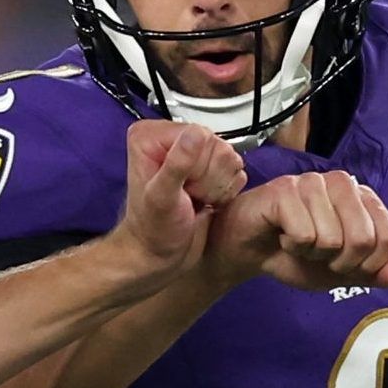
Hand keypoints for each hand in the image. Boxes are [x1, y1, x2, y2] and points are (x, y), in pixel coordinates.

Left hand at [114, 120, 246, 279]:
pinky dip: (226, 190)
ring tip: (196, 200)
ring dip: (218, 186)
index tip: (183, 189)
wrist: (159, 254)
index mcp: (152, 136)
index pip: (200, 135)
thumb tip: (196, 133)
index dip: (198, 167)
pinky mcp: (208, 167)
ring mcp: (192, 152)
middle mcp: (172, 139)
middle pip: (217, 146)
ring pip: (230, 158)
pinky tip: (206, 201)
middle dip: (208, 179)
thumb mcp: (162, 198)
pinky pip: (235, 170)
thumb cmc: (153, 230)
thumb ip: (177, 164)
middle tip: (189, 197)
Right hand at [205, 170, 387, 290]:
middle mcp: (342, 183)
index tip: (343, 266)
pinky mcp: (285, 189)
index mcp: (362, 199)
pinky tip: (281, 234)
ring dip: (311, 254)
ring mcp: (314, 183)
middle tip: (316, 255)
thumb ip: (370, 272)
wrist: (248, 251)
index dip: (367, 266)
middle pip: (363, 239)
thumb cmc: (294, 256)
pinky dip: (291, 246)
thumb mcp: (338, 273)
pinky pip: (304, 234)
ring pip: (332, 239)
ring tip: (296, 242)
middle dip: (338, 263)